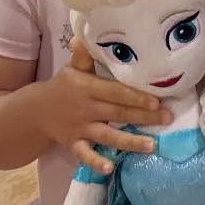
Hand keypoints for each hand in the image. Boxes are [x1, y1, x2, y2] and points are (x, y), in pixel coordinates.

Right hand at [36, 38, 168, 170]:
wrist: (36, 112)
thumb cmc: (63, 87)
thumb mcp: (72, 68)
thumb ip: (84, 54)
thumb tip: (85, 35)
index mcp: (87, 87)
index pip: (114, 91)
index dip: (135, 96)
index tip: (156, 100)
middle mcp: (85, 108)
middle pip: (117, 112)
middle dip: (143, 116)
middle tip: (168, 118)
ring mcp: (80, 128)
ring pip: (107, 135)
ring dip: (129, 141)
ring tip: (152, 146)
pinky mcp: (74, 144)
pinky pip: (86, 154)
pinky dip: (96, 162)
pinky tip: (110, 168)